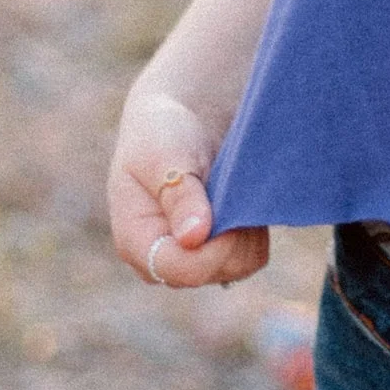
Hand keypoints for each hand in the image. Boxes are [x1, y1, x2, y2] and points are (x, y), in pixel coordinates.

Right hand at [107, 91, 268, 291]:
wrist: (182, 118)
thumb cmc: (162, 132)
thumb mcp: (164, 154)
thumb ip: (179, 196)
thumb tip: (193, 239)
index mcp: (134, 240)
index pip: (178, 269)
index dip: (211, 251)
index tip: (231, 214)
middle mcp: (159, 260)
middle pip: (210, 272)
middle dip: (230, 235)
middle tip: (230, 188)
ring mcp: (189, 260)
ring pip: (236, 267)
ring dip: (245, 232)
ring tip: (234, 191)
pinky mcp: (216, 254)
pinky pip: (250, 257)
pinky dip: (254, 232)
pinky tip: (241, 201)